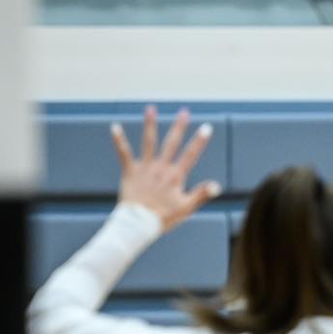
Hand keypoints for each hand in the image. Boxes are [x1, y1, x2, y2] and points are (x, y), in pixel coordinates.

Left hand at [111, 105, 220, 232]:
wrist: (138, 224)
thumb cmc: (163, 218)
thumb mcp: (186, 208)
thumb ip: (201, 194)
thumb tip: (217, 185)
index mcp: (175, 176)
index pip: (190, 155)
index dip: (199, 141)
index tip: (206, 128)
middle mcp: (161, 168)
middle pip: (171, 143)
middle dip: (179, 126)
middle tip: (184, 112)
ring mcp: (145, 168)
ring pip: (148, 142)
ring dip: (150, 124)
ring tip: (151, 108)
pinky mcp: (130, 172)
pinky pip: (124, 153)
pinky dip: (119, 140)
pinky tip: (115, 127)